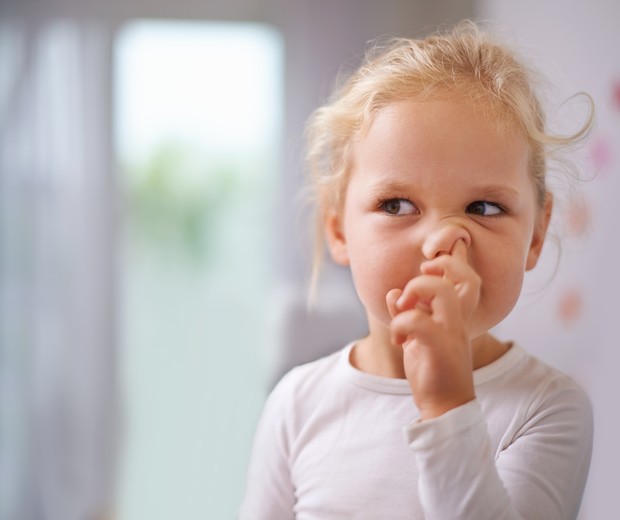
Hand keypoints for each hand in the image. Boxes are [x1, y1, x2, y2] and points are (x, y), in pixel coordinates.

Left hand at [386, 240, 479, 418]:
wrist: (444, 406)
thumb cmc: (433, 370)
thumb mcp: (416, 337)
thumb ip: (407, 312)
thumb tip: (393, 293)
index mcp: (456, 315)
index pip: (467, 276)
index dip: (453, 259)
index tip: (427, 265)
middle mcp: (458, 320)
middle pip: (464, 276)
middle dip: (436, 268)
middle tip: (412, 289)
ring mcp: (452, 332)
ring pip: (442, 290)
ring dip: (414, 291)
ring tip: (402, 309)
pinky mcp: (440, 347)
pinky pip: (418, 321)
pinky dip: (399, 323)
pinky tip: (397, 340)